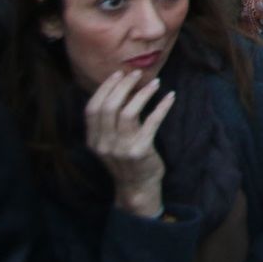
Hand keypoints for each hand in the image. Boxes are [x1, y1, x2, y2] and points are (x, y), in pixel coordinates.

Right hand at [84, 69, 175, 217]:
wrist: (137, 187)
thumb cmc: (126, 159)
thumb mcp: (110, 142)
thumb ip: (109, 122)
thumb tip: (121, 88)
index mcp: (93, 140)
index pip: (92, 108)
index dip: (105, 88)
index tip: (118, 74)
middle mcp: (104, 144)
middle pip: (109, 106)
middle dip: (124, 86)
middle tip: (137, 74)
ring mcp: (121, 149)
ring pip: (128, 112)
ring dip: (143, 93)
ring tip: (155, 83)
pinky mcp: (141, 151)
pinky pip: (152, 122)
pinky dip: (162, 107)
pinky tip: (170, 96)